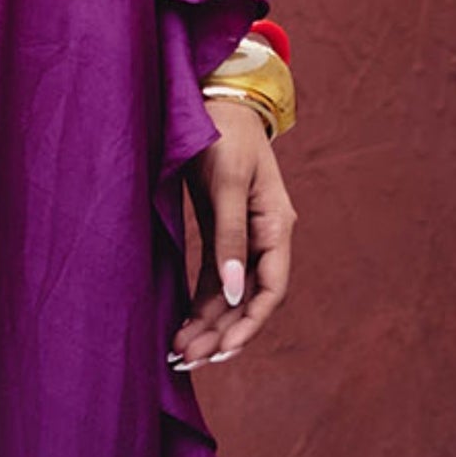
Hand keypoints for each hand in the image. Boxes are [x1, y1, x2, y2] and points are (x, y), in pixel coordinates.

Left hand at [169, 96, 295, 369]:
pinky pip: (213, 278)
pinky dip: (200, 303)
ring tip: (179, 353)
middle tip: (187, 359)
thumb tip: (233, 290)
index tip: (223, 349)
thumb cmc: (224, 132)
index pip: (271, 289)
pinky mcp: (219, 230)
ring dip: (208, 324)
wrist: (214, 97)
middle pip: (248, 299)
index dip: (250, 323)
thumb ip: (231, 233)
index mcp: (276, 226)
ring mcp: (241, 236)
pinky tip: (183, 326)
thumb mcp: (228, 180)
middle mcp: (263, 237)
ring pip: (229, 294)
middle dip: (222, 332)